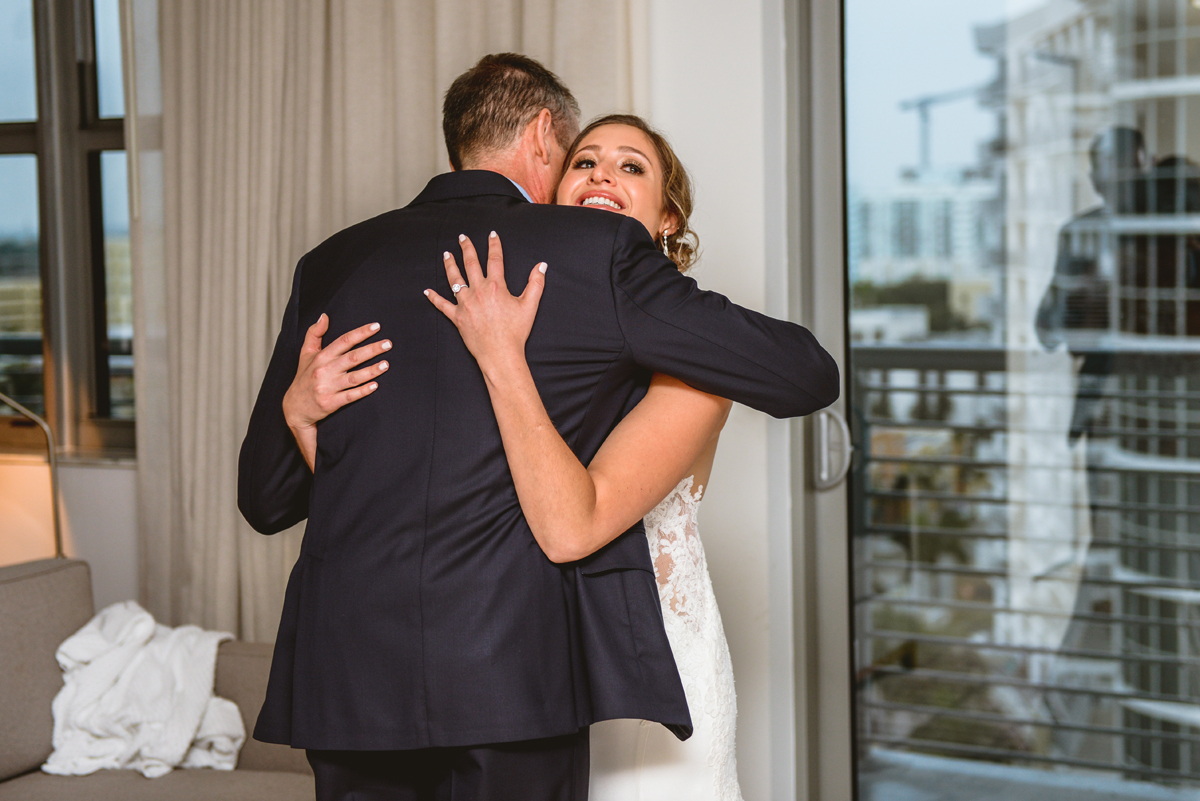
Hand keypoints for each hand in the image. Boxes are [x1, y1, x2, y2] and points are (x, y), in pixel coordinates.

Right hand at [282, 314, 390, 430]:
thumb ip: (314, 333)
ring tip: (386, 364)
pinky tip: (375, 385)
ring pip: (354, 377)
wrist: (294, 407)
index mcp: (321, 357)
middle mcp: (324, 370)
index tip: (376, 326)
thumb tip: (324, 316)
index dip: (361, 333)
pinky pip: (350, 396)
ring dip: (371, 370)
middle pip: (352, 357)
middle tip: (388, 344)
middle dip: (372, 349)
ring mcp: (327, 387)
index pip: (344, 341)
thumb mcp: (305, 354)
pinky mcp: (330, 403)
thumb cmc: (304, 378)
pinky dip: (362, 391)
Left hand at [424, 232, 546, 378]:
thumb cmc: (516, 332)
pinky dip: (434, 297)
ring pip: (454, 279)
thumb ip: (536, 283)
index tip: (491, 234)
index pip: (494, 259)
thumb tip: (541, 266)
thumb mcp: (530, 306)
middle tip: (462, 237)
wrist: (500, 354)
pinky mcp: (457, 317)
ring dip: (450, 265)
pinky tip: (427, 291)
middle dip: (466, 248)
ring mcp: (465, 304)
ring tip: (447, 254)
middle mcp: (478, 291)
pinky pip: (442, 305)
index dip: (494, 245)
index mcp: (496, 287)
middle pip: (470, 264)